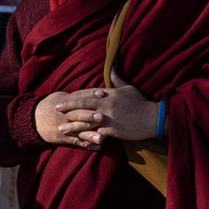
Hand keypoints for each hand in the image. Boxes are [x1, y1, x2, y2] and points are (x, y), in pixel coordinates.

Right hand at [35, 91, 100, 147]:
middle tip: (102, 117)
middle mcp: (65, 114)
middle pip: (78, 114)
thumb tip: (96, 91)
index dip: (90, 95)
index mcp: (65, 102)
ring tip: (101, 139)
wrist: (33, 120)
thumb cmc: (51, 106)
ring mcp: (64, 127)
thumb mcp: (60, 97)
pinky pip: (76, 142)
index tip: (102, 94)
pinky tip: (98, 147)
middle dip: (89, 116)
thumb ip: (76, 96)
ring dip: (90, 135)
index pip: (79, 97)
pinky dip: (87, 145)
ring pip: (79, 131)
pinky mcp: (63, 138)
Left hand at [41, 71, 159, 146]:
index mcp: (109, 93)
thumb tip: (111, 66)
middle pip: (83, 104)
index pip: (88, 92)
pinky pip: (95, 134)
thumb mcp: (129, 88)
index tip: (65, 97)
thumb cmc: (141, 103)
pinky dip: (86, 138)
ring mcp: (108, 117)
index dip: (75, 96)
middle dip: (68, 107)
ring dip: (72, 125)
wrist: (153, 118)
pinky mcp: (112, 129)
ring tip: (61, 128)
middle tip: (56, 109)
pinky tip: (77, 141)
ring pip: (85, 120)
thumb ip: (117, 79)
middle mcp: (106, 104)